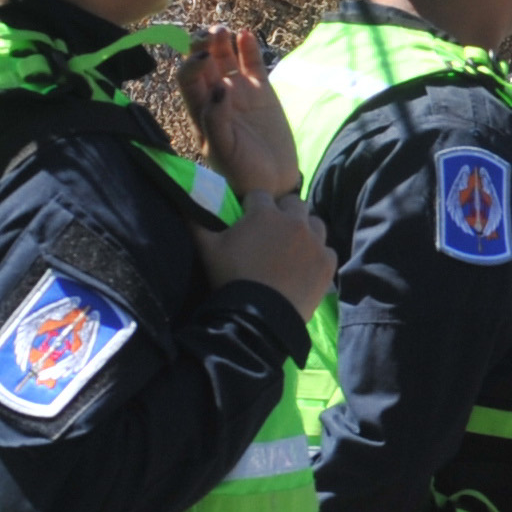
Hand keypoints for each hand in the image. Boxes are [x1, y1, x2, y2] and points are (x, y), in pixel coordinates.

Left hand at [179, 25, 300, 197]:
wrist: (272, 184)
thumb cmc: (241, 173)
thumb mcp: (223, 151)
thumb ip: (216, 120)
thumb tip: (219, 88)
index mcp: (199, 110)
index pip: (187, 78)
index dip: (193, 64)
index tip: (206, 59)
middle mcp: (215, 96)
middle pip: (203, 61)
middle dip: (203, 44)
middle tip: (213, 33)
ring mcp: (239, 92)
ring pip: (225, 57)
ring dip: (221, 41)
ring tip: (225, 30)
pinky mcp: (263, 92)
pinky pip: (252, 64)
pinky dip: (248, 48)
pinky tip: (247, 34)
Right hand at [196, 192, 335, 319]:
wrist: (258, 317)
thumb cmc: (230, 278)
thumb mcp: (206, 248)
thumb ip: (195, 221)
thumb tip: (183, 200)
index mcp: (265, 212)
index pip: (259, 195)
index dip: (252, 206)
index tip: (248, 218)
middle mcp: (295, 221)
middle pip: (294, 203)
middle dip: (283, 211)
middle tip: (273, 231)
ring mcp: (315, 242)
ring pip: (315, 223)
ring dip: (305, 229)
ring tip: (293, 246)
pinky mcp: (327, 263)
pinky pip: (328, 249)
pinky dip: (318, 254)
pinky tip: (307, 265)